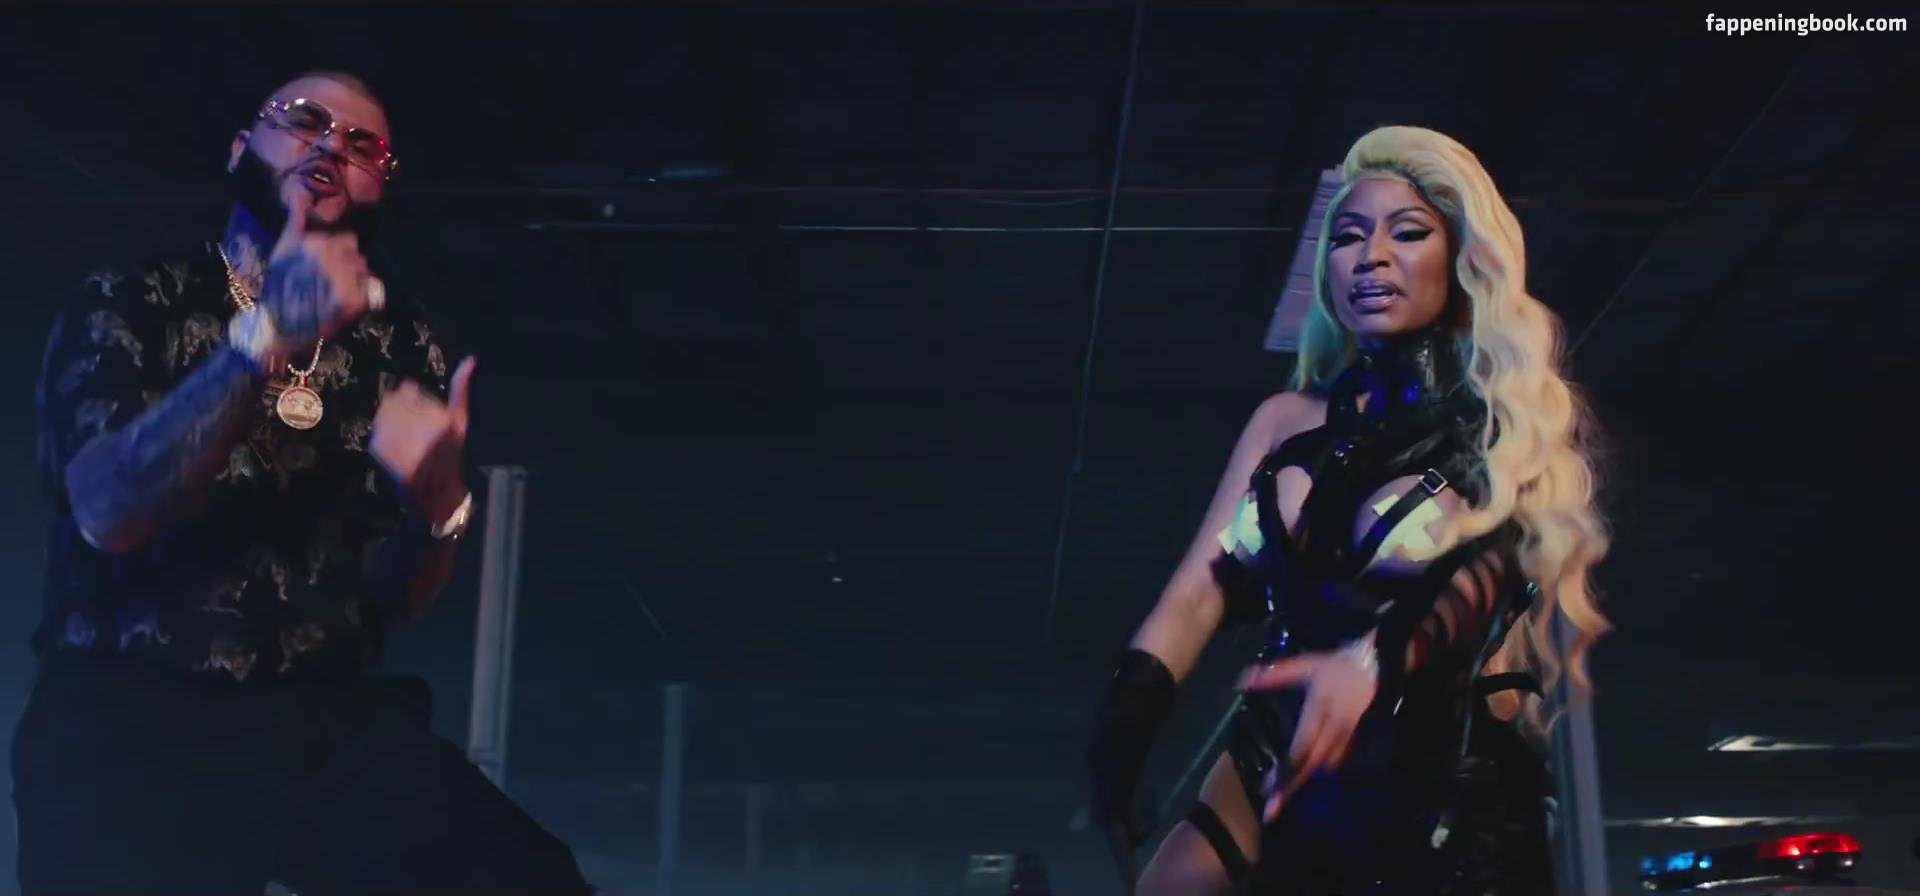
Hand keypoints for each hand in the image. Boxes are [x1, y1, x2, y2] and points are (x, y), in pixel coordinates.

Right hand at [260, 187, 372, 347]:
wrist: (280, 327)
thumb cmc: (280, 287)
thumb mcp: (284, 249)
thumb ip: (296, 221)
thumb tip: (299, 193)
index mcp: (316, 242)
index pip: (346, 239)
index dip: (338, 253)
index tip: (325, 267)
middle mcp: (332, 257)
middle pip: (356, 255)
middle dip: (347, 266)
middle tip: (330, 283)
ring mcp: (345, 278)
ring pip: (363, 271)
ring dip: (355, 281)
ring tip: (334, 294)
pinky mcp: (355, 300)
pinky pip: (370, 290)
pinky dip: (362, 297)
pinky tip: (344, 304)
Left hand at [371, 356, 475, 521]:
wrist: (438, 495)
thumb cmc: (451, 455)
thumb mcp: (460, 420)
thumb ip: (460, 389)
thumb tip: (471, 360)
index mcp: (440, 418)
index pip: (407, 391)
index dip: (408, 400)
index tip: (412, 412)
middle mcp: (421, 429)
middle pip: (392, 403)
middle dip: (396, 413)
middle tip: (405, 430)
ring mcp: (402, 442)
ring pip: (382, 418)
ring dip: (387, 427)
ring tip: (400, 441)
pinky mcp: (386, 455)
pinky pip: (376, 437)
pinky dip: (380, 442)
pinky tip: (393, 451)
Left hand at [1237, 636, 1379, 821]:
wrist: (1373, 667)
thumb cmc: (1334, 667)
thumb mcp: (1303, 666)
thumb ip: (1273, 675)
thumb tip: (1242, 680)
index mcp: (1318, 711)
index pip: (1300, 748)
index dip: (1285, 770)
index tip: (1267, 789)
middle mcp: (1333, 729)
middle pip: (1310, 765)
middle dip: (1290, 789)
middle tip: (1270, 813)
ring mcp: (1345, 737)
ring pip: (1322, 768)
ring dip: (1303, 783)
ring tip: (1281, 800)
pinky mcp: (1352, 741)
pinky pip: (1334, 763)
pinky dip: (1318, 774)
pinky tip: (1303, 783)